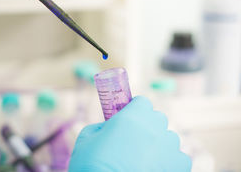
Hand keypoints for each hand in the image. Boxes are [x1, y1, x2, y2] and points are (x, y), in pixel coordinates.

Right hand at [69, 96, 191, 171]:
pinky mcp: (179, 166)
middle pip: (157, 119)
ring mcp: (169, 148)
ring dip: (158, 145)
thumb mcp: (86, 140)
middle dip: (147, 126)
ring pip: (168, 139)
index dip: (134, 110)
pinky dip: (169, 163)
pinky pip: (178, 158)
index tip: (127, 120)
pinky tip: (153, 170)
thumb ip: (102, 127)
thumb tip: (109, 127)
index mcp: (132, 117)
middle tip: (132, 142)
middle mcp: (154, 128)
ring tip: (142, 161)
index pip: (142, 102)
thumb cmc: (92, 167)